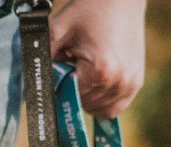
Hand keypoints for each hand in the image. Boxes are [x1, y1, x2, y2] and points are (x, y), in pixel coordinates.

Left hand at [49, 0, 145, 118]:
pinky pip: (116, 107)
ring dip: (89, 97)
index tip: (62, 67)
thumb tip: (33, 83)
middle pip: (86, 105)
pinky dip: (104, 100)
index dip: (62, 85)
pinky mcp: (137, 84)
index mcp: (99, 72)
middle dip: (76, 90)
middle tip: (74, 66)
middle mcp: (118, 83)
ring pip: (101, 110)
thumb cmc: (88, 10)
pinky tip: (97, 82)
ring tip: (86, 71)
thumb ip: (44, 57)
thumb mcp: (59, 30)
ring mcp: (130, 85)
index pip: (72, 97)